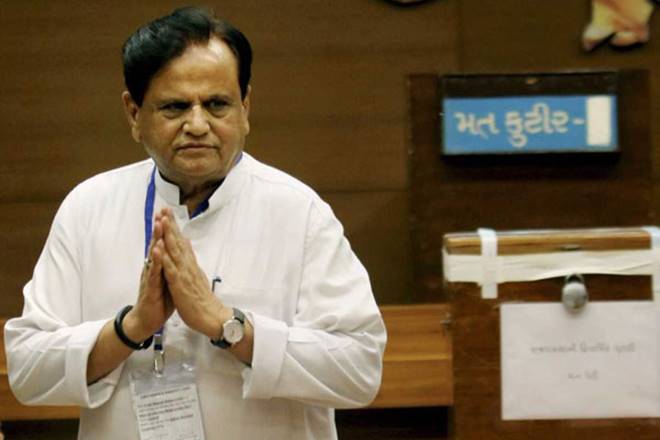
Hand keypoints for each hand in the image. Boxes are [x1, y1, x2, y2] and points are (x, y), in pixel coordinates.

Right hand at [124, 211, 173, 341]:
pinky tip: (157, 250)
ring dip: (156, 239)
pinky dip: (156, 261)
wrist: (146, 321)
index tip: (169, 213)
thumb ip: (171, 266)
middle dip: (160, 228)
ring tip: (159, 224)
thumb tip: (178, 253)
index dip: (166, 229)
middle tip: (163, 211)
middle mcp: (153, 268)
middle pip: (157, 244)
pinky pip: (153, 272)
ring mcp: (150, 276)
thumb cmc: (159, 300)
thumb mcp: (168, 280)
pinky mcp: (150, 287)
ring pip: (153, 255)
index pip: (163, 244)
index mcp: (159, 266)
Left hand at [159, 208, 227, 337]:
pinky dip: (165, 257)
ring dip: (168, 234)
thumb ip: (191, 260)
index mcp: (190, 265)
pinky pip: (171, 269)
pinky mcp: (180, 285)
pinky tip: (160, 247)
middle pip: (178, 241)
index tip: (168, 212)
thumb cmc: (203, 300)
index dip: (175, 226)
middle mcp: (188, 266)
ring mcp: (184, 274)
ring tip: (162, 220)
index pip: (182, 241)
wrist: (213, 317)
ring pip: (175, 251)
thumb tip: (188, 244)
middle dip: (170, 224)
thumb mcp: (197, 276)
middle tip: (164, 208)